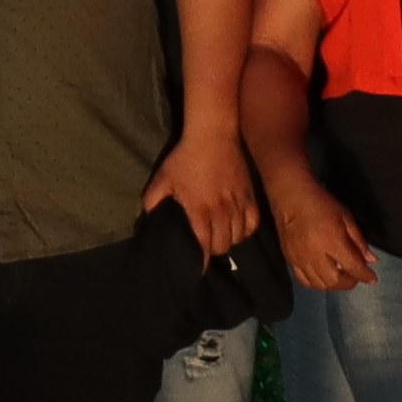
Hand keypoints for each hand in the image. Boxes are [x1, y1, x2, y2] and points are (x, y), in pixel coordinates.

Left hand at [141, 128, 259, 255]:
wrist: (212, 135)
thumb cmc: (184, 158)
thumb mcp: (163, 179)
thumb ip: (153, 202)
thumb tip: (149, 219)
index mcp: (199, 211)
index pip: (204, 246)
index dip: (201, 260)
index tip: (197, 267)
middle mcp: (221, 212)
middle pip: (222, 246)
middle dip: (213, 250)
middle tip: (206, 245)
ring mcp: (238, 204)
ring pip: (238, 237)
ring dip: (228, 241)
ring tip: (220, 236)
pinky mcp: (250, 196)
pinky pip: (252, 224)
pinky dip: (245, 230)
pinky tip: (236, 227)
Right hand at [264, 165, 376, 296]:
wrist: (290, 195)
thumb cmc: (321, 203)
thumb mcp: (346, 217)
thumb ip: (359, 241)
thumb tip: (371, 261)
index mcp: (332, 240)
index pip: (353, 267)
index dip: (365, 275)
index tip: (372, 278)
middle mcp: (315, 254)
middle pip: (335, 281)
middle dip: (349, 282)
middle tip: (355, 276)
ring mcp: (300, 259)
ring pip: (319, 284)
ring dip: (333, 284)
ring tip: (340, 276)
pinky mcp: (290, 260)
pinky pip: (304, 281)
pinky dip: (316, 283)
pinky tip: (323, 276)